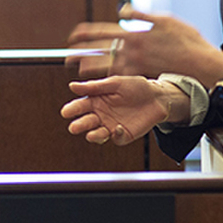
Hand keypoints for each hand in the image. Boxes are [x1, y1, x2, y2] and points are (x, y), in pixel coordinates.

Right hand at [60, 76, 188, 145]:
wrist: (157, 96)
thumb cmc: (134, 87)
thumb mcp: (115, 83)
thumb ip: (94, 87)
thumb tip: (72, 86)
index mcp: (96, 101)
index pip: (80, 106)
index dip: (72, 109)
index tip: (66, 112)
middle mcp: (100, 115)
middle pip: (86, 122)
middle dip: (80, 125)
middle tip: (74, 128)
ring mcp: (111, 126)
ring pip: (98, 134)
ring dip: (93, 136)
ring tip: (90, 135)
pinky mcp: (123, 135)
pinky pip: (116, 138)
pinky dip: (116, 135)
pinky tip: (118, 127)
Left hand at [67, 5, 222, 83]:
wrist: (199, 64)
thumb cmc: (185, 39)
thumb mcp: (164, 19)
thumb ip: (140, 15)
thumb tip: (122, 10)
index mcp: (134, 33)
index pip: (103, 32)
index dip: (85, 34)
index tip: (72, 35)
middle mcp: (132, 51)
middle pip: (99, 52)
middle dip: (82, 54)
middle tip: (67, 57)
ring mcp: (136, 65)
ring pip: (107, 68)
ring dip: (92, 68)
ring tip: (79, 70)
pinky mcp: (143, 76)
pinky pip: (123, 78)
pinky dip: (110, 78)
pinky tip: (103, 80)